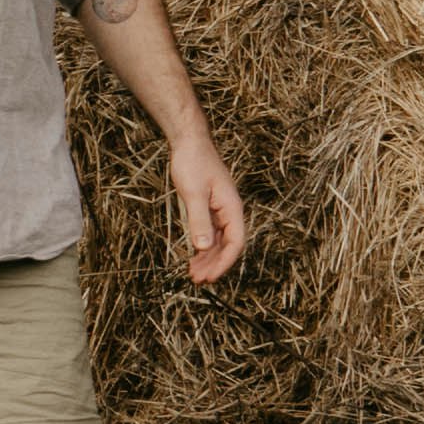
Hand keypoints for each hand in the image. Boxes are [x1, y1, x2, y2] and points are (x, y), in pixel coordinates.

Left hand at [166, 135, 247, 287]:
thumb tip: (204, 248)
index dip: (224, 263)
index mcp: (232, 208)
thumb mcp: (193, 193)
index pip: (235, 243)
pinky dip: (203, 247)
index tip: (209, 277)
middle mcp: (230, 211)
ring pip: (218, 242)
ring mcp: (220, 210)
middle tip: (197, 280)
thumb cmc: (193, 162)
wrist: (188, 142)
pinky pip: (210, 233)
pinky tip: (194, 257)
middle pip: (228, 246)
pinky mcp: (210, 208)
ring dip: (208, 258)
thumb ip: (199, 221)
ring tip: (193, 274)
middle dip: (214, 265)